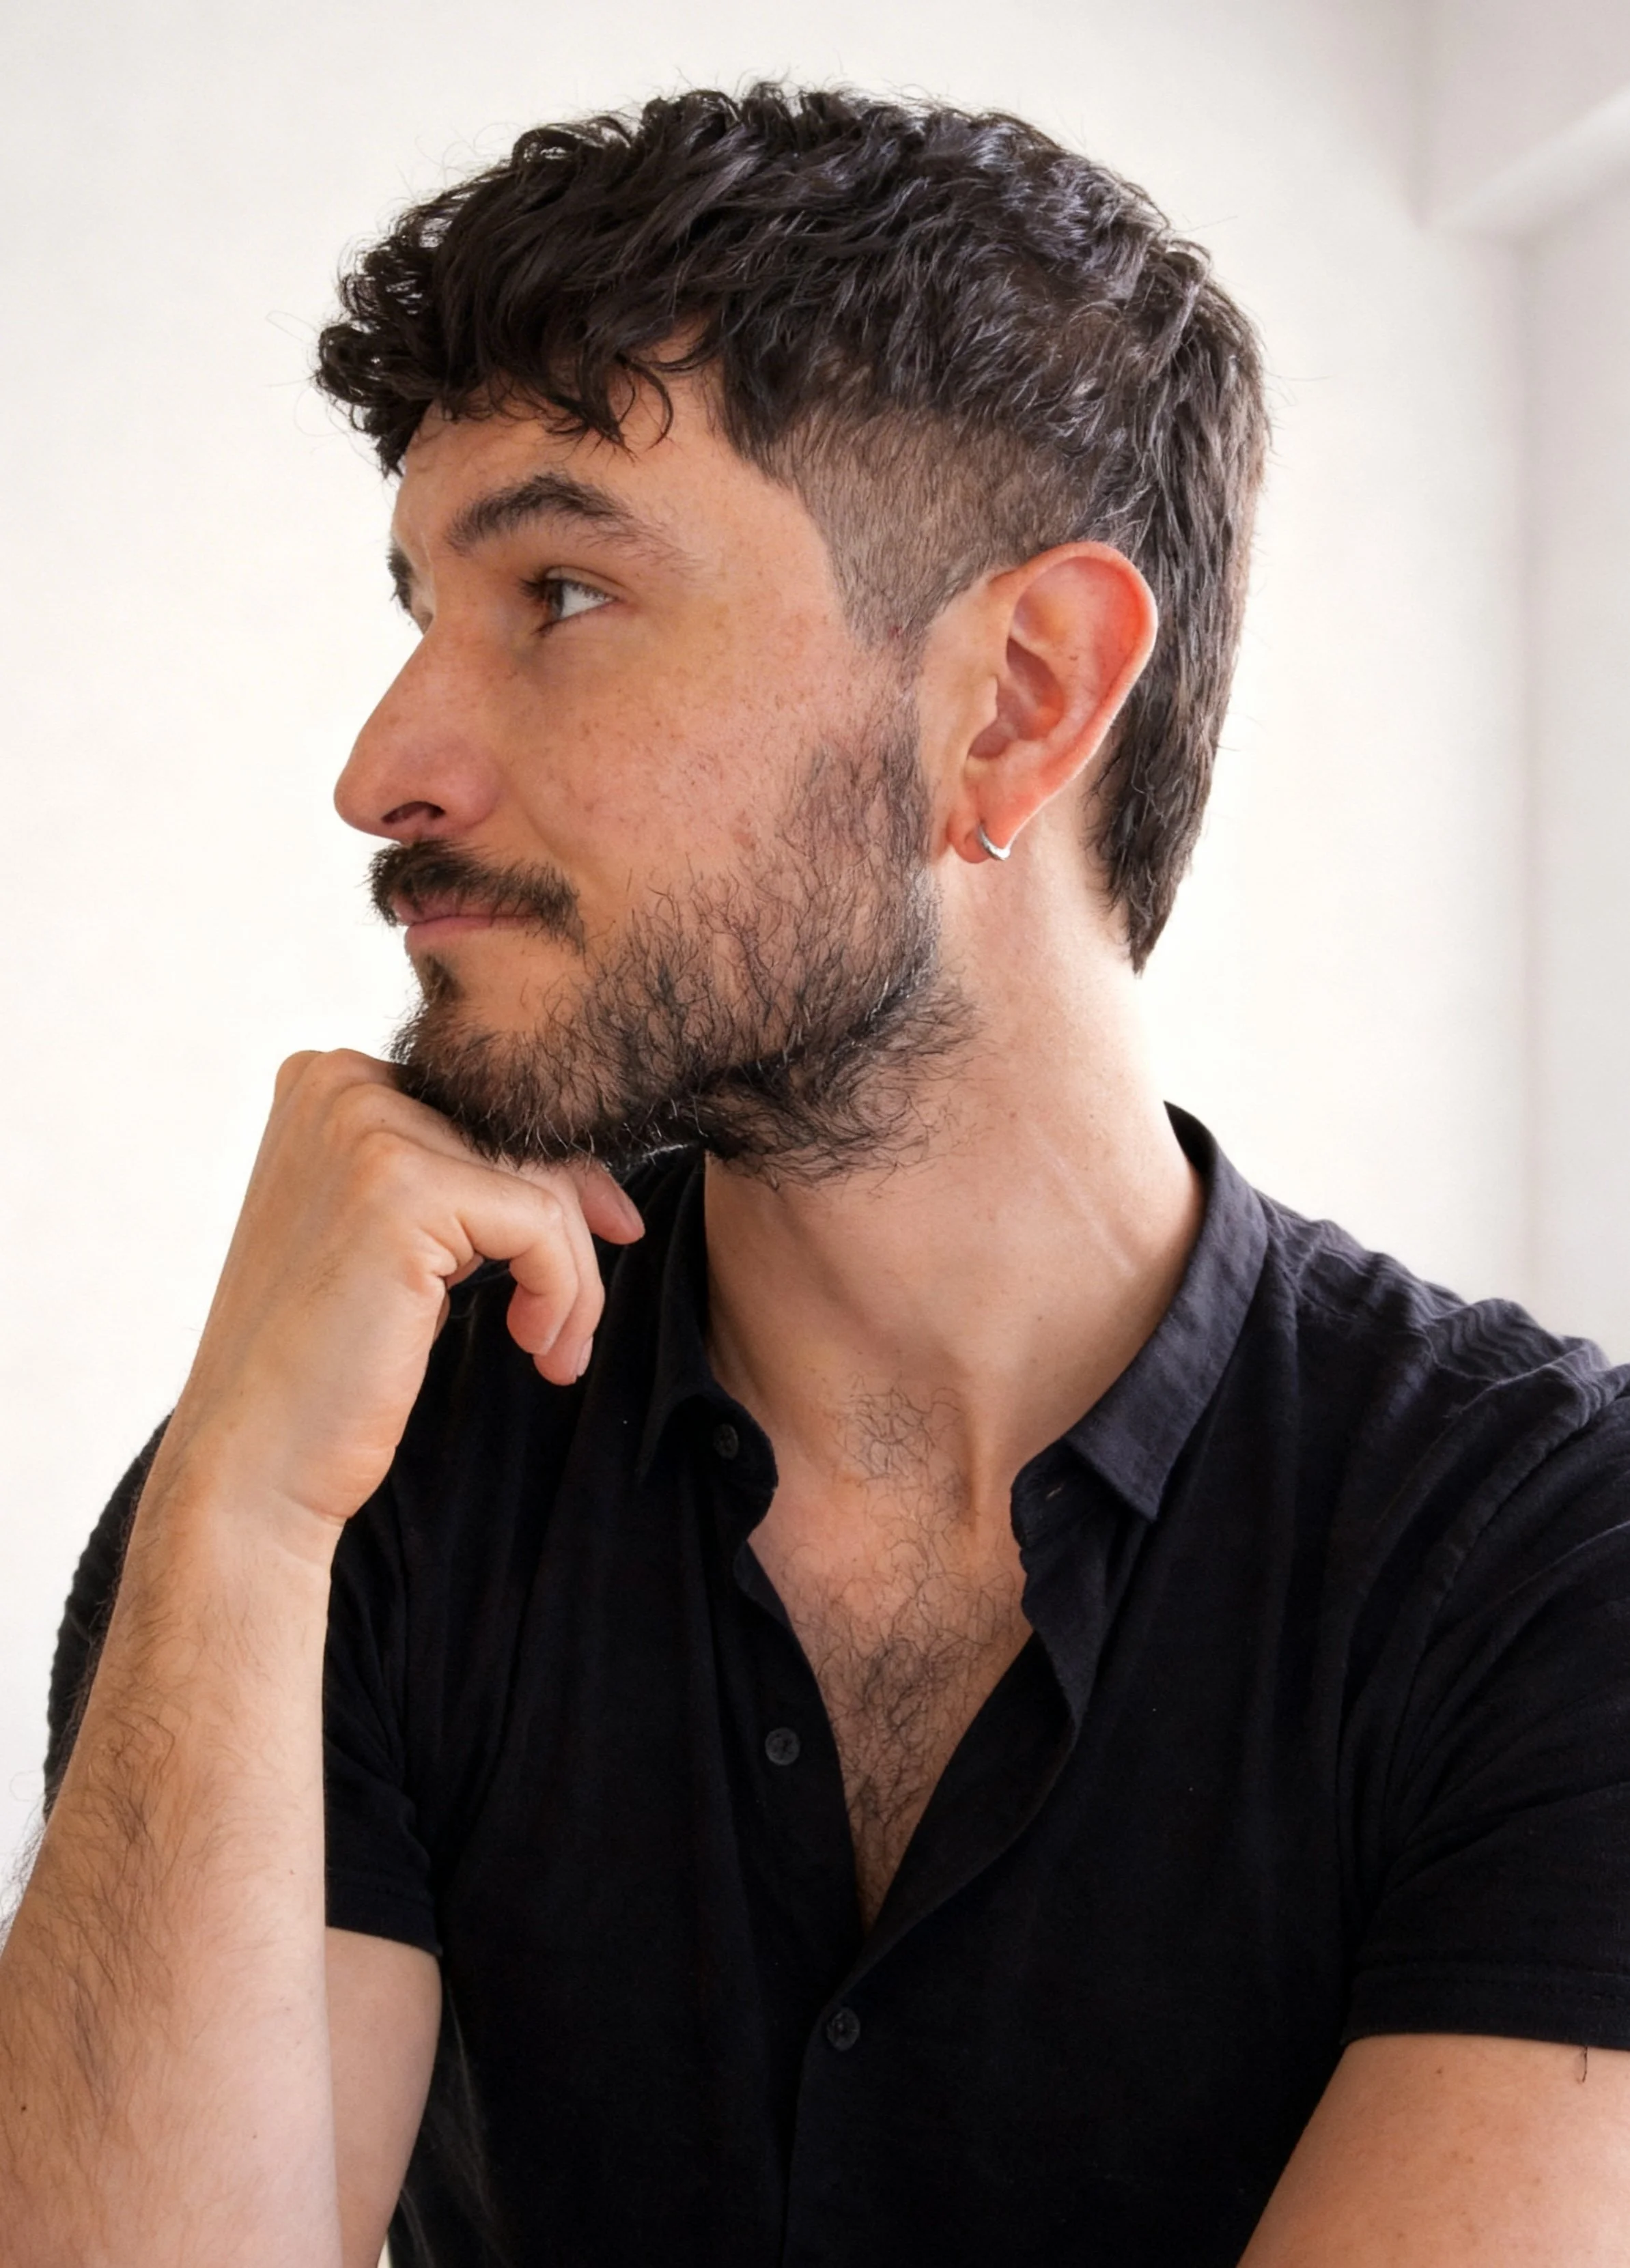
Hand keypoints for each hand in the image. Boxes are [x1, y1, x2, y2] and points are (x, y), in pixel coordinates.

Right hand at [154, 1049, 642, 1533]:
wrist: (256, 1457)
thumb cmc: (325, 1359)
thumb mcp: (392, 1236)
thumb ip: (454, 1177)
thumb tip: (582, 1165)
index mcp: (327, 1080)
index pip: (488, 1109)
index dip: (558, 1178)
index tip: (605, 1236)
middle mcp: (339, 1084)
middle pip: (522, 1139)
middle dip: (572, 1232)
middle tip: (573, 1324)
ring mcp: (364, 1128)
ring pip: (542, 1185)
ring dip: (572, 1278)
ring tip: (554, 1348)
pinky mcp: (401, 1189)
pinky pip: (542, 1225)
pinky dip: (565, 1293)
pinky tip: (539, 1348)